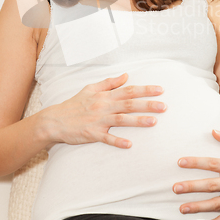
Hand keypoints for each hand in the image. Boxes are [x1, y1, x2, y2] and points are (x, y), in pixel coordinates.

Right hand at [47, 73, 165, 148]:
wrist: (55, 120)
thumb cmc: (74, 104)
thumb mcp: (90, 88)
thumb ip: (109, 82)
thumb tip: (126, 75)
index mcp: (104, 95)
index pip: (128, 90)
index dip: (145, 90)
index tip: (160, 90)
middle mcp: (103, 106)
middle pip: (128, 104)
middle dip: (147, 104)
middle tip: (164, 106)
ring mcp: (98, 120)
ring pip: (121, 120)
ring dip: (138, 120)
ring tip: (154, 122)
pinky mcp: (92, 134)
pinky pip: (106, 138)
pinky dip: (117, 141)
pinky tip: (129, 144)